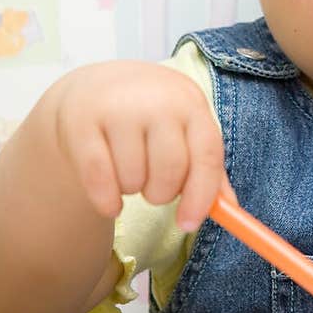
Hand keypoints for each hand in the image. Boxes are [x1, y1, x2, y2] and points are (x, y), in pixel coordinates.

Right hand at [52, 61, 236, 230]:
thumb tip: (230, 209)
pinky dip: (106, 201)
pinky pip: (98, 180)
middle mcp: (156, 100)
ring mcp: (117, 107)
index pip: (207, 154)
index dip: (201, 196)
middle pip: (170, 170)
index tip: (189, 224)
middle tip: (152, 189)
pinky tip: (109, 200)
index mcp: (190, 102)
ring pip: (133, 179)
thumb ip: (207, 169)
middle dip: (161, 194)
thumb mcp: (183, 130)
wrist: (95, 88)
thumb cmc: (150, 118)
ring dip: (131, 190)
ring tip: (127, 171)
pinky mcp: (82, 122)